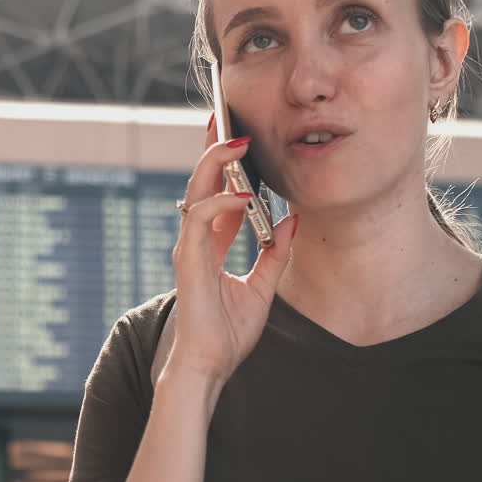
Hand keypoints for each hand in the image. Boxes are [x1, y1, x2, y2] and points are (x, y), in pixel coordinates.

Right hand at [168, 115, 296, 384]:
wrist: (210, 365)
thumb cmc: (229, 332)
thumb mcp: (264, 286)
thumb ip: (276, 252)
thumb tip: (292, 219)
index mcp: (211, 243)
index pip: (216, 192)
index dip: (226, 164)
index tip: (237, 135)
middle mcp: (197, 239)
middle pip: (201, 182)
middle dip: (212, 149)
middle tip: (223, 117)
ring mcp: (190, 247)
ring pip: (196, 191)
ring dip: (215, 164)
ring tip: (236, 141)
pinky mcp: (189, 260)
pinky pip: (200, 219)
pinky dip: (220, 203)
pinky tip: (242, 194)